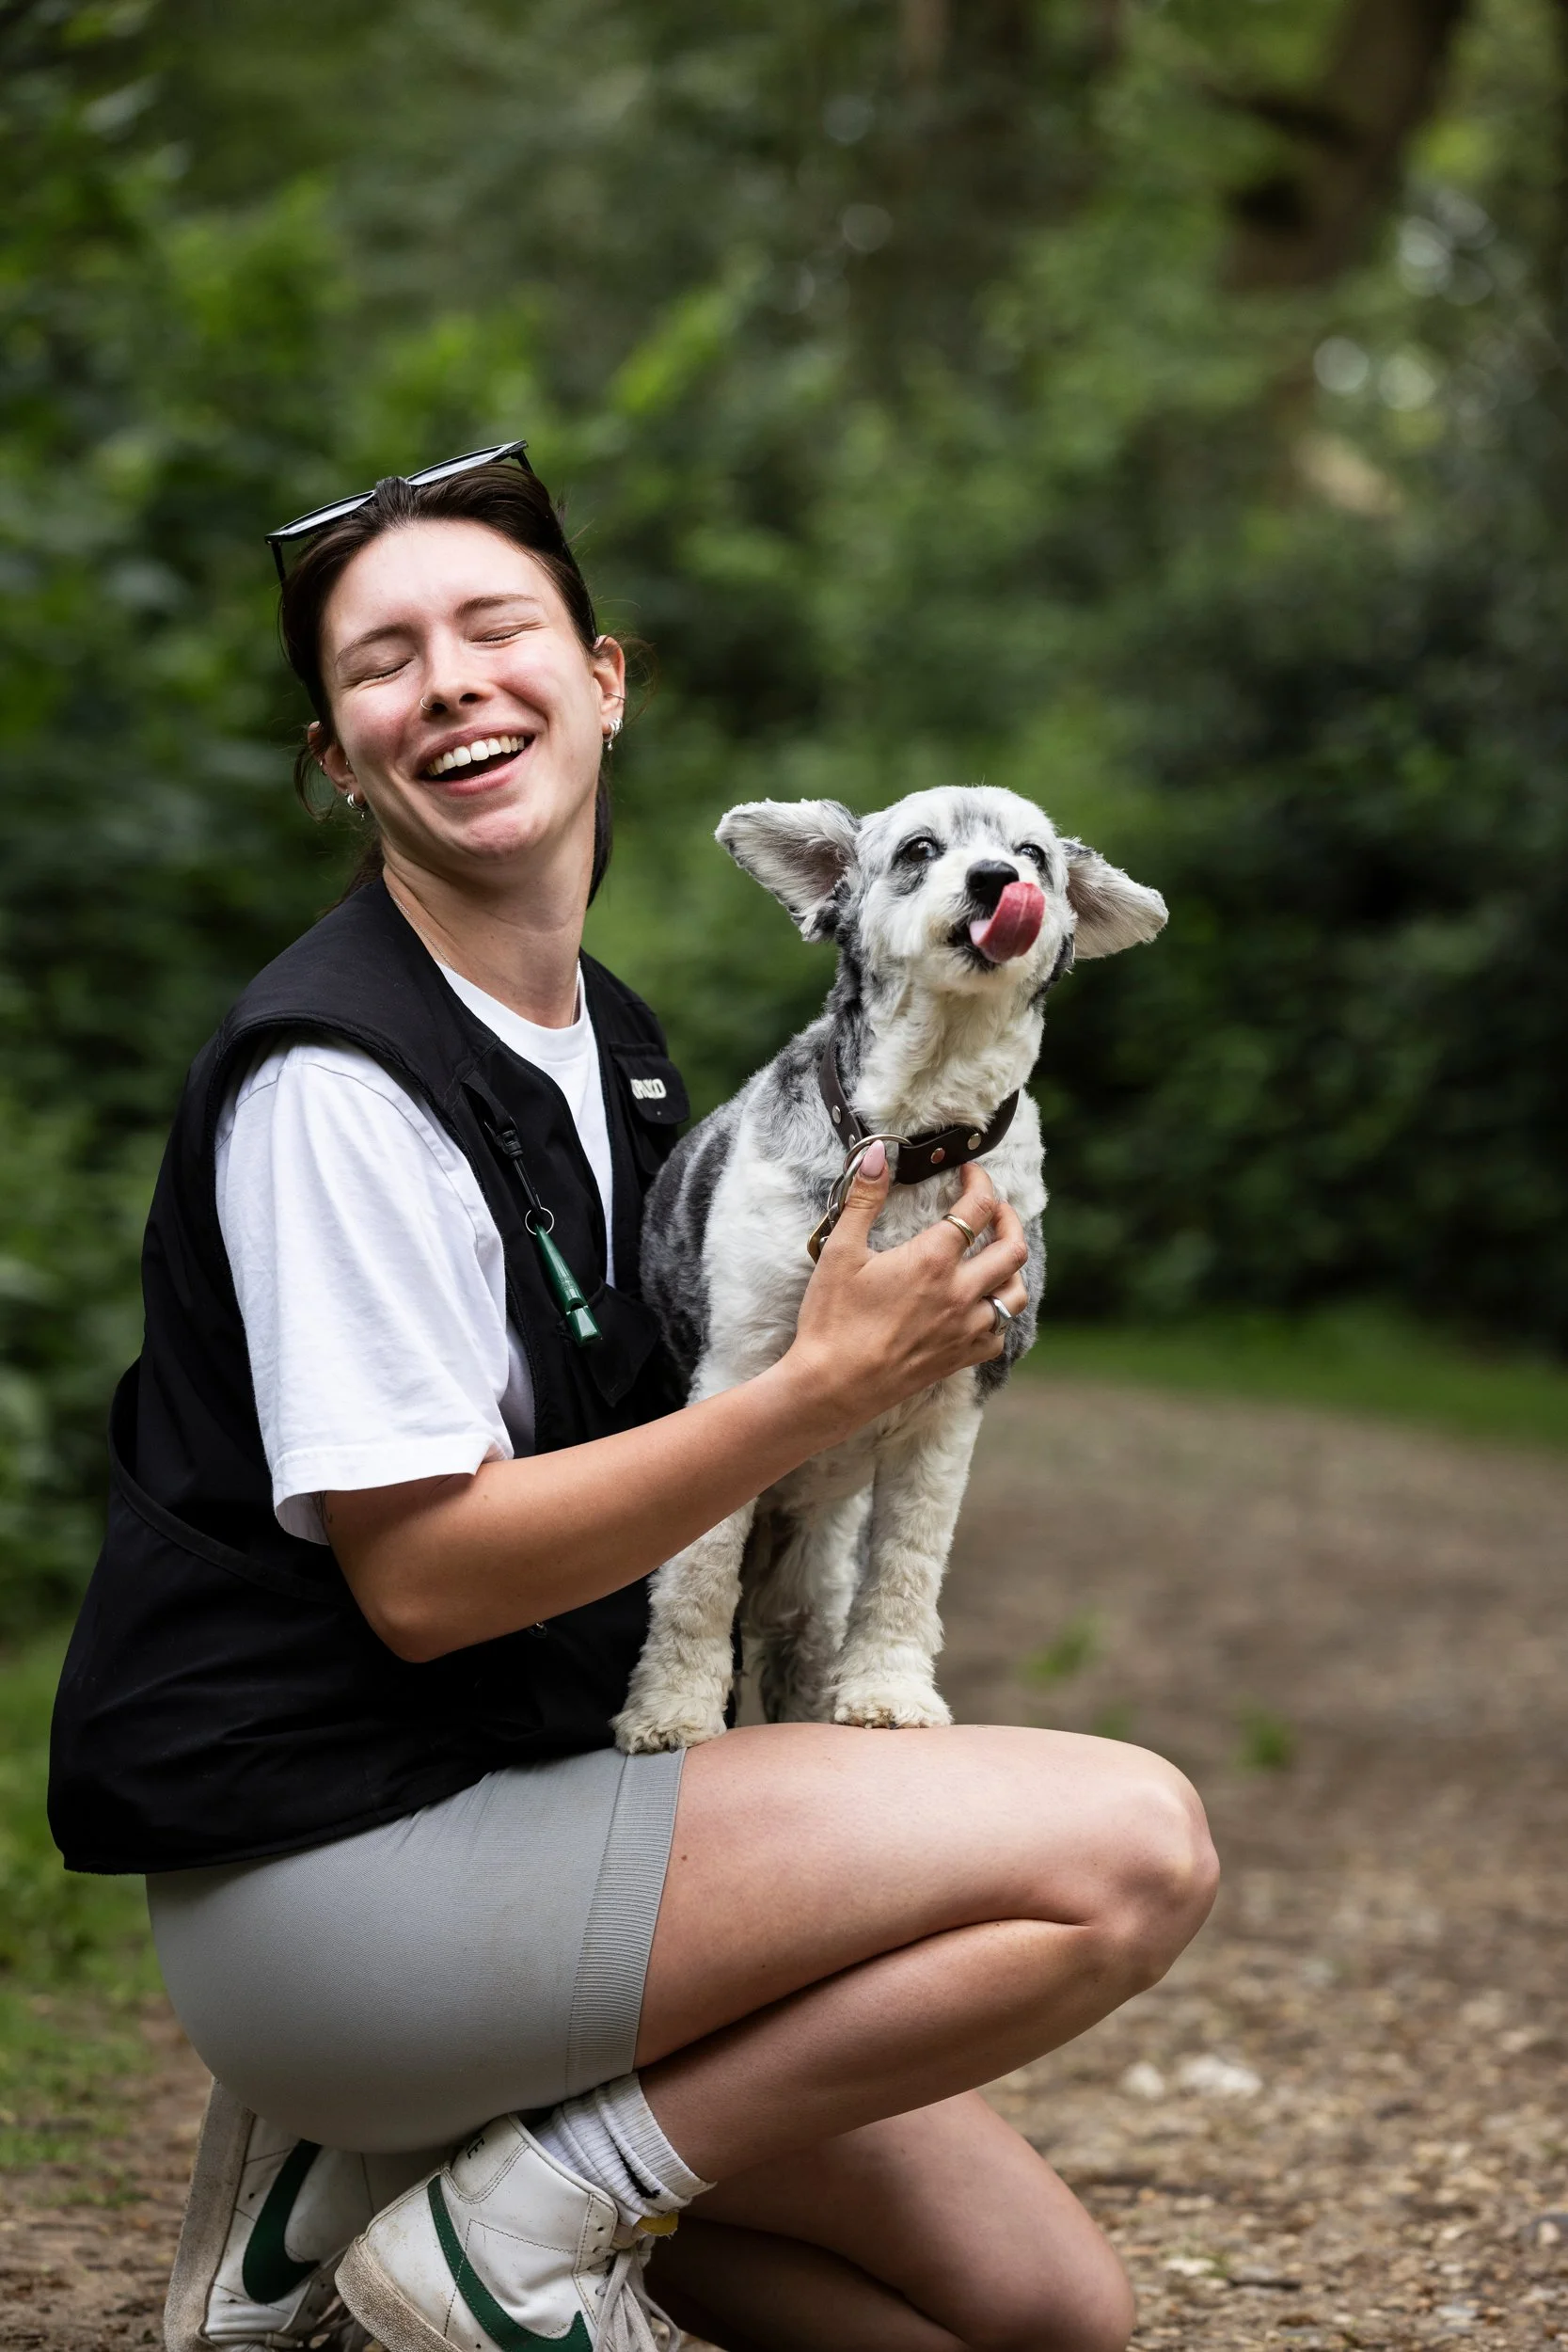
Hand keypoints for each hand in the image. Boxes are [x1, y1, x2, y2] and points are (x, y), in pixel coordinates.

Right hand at [788, 1146, 1029, 1432]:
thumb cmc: (833, 1319)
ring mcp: (965, 1329)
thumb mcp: (841, 1251)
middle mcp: (960, 1292)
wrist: (833, 1385)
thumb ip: (863, 1198)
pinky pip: (999, 1334)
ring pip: (1015, 1293)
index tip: (971, 1173)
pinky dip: (997, 1315)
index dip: (980, 1182)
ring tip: (994, 1256)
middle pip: (1013, 1248)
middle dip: (1009, 1219)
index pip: (978, 1207)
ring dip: (1010, 1268)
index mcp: (933, 1259)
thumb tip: (875, 1155)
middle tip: (995, 1209)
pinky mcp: (960, 1358)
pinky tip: (980, 1308)